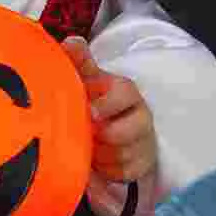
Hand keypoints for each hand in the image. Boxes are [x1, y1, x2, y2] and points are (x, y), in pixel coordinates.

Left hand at [64, 36, 158, 183]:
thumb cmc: (91, 98)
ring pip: (125, 155)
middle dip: (104, 135)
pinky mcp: (140, 166)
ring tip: (87, 145)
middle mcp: (140, 117)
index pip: (127, 93)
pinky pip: (124, 173)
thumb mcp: (84, 78)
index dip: (109, 103)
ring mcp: (143, 142)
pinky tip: (95, 162)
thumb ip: (78, 61)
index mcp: (126, 92)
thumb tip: (72, 42)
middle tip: (86, 133)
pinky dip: (106, 170)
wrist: (103, 125)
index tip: (90, 111)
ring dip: (101, 153)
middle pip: (130, 131)